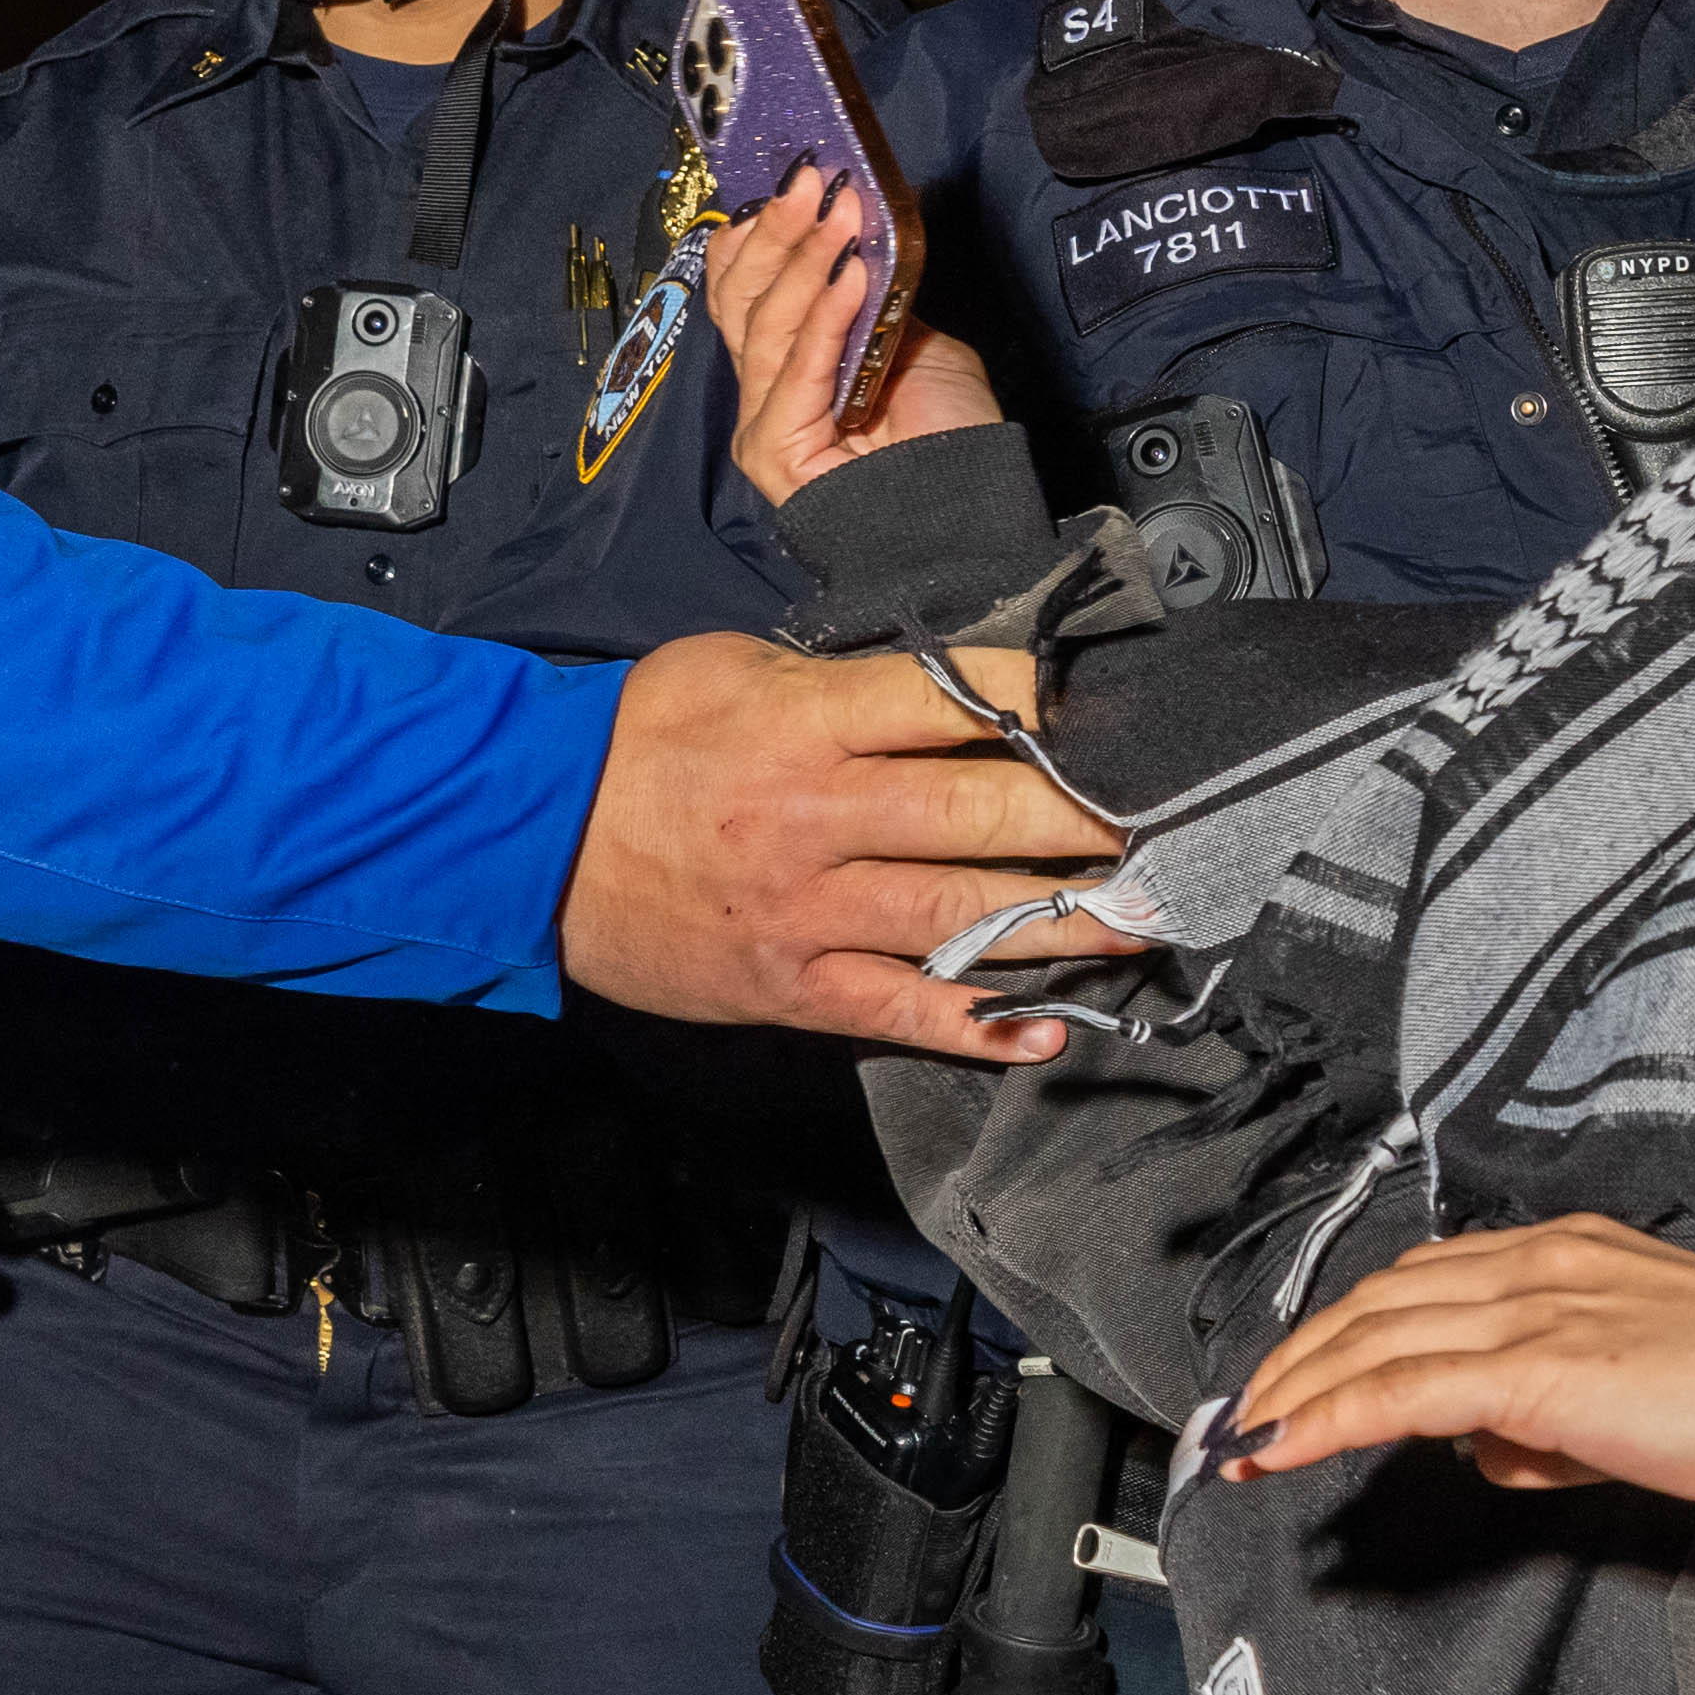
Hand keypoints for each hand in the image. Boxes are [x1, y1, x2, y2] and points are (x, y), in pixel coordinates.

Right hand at [564, 630, 1122, 1062]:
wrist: (528, 839)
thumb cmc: (633, 741)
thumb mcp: (729, 667)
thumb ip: (835, 680)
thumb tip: (940, 686)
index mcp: (804, 725)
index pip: (949, 701)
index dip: (1040, 699)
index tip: (1109, 702)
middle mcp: (816, 818)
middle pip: (977, 813)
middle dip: (1083, 816)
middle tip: (1166, 819)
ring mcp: (807, 909)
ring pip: (958, 914)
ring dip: (1063, 919)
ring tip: (1145, 916)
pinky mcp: (790, 982)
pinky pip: (898, 1008)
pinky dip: (976, 1023)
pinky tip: (1047, 1027)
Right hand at [708, 169, 1001, 508]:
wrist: (974, 515)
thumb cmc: (953, 436)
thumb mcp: (914, 342)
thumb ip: (872, 301)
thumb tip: (852, 244)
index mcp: (791, 366)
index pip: (743, 292)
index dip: (760, 235)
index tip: (797, 182)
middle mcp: (768, 393)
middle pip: (743, 301)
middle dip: (777, 233)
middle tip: (813, 182)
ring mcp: (765, 423)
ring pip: (766, 326)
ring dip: (807, 262)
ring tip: (844, 215)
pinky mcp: (774, 450)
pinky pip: (796, 369)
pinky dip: (823, 318)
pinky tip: (852, 276)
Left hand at [1231, 1212, 1694, 1681]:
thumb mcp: (1647, 1395)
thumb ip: (1560, 1414)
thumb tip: (1490, 1446)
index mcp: (1567, 1256)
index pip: (1422, 1284)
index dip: (1347, 1331)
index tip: (1296, 1380)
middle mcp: (1539, 1264)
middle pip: (1376, 1301)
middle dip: (1298, 1358)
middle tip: (1243, 1415)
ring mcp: (1539, 1310)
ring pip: (1373, 1338)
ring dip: (1292, 1391)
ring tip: (1239, 1442)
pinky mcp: (1545, 1368)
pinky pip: (1401, 1390)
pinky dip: (1326, 1418)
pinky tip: (1278, 1451)